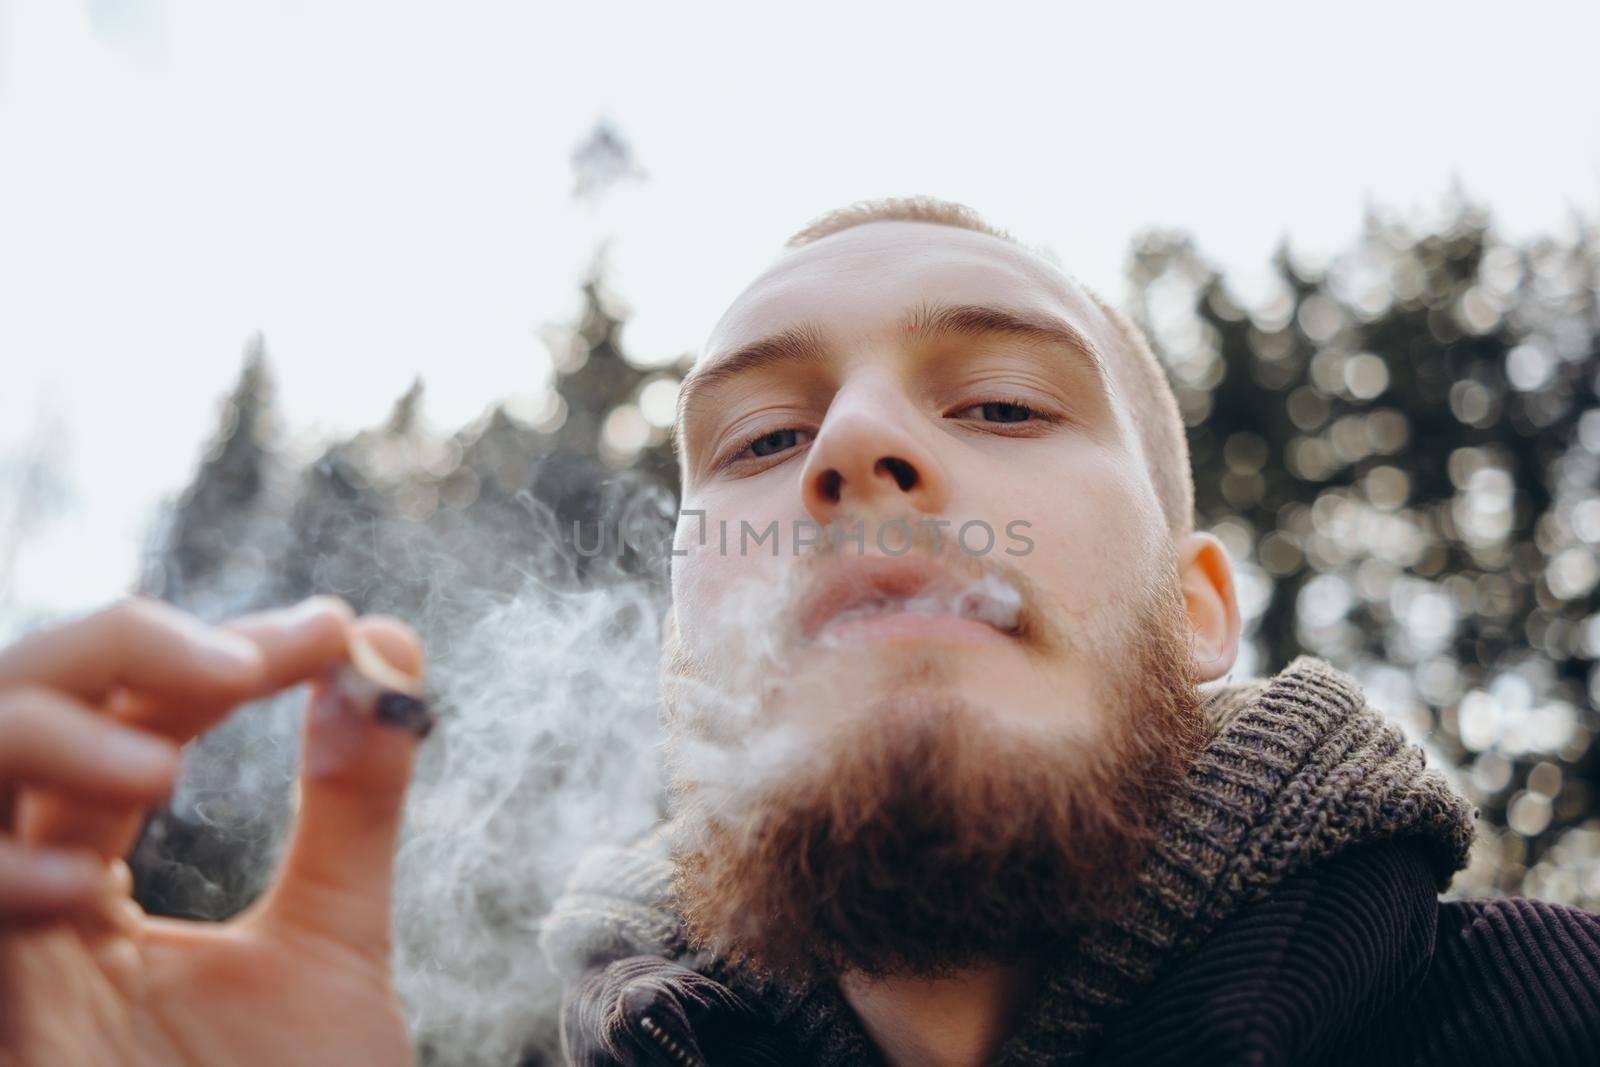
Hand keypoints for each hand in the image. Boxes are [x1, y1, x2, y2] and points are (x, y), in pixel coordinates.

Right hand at [0, 595, 425, 1065]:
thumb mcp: (331, 940)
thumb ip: (350, 806)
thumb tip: (386, 655)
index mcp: (91, 881)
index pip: (124, 717)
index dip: (212, 652)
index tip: (332, 630)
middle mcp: (26, 905)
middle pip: (11, 712)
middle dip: (117, 654)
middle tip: (245, 659)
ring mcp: (3, 962)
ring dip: (46, 735)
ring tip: (167, 756)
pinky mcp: (1, 1019)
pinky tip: (82, 887)